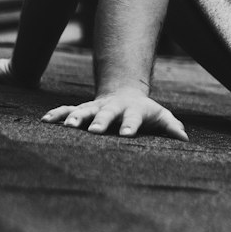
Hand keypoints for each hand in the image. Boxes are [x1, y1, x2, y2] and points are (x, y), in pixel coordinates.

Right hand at [42, 89, 188, 140]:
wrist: (125, 94)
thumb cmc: (146, 112)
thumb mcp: (161, 116)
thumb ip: (171, 126)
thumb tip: (185, 138)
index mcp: (132, 110)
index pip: (133, 118)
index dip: (130, 125)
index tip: (127, 134)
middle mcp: (112, 108)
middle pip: (106, 113)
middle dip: (100, 121)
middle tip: (95, 130)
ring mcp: (95, 107)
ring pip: (83, 110)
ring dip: (75, 117)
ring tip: (68, 126)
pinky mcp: (82, 109)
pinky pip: (66, 110)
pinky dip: (56, 114)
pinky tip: (45, 120)